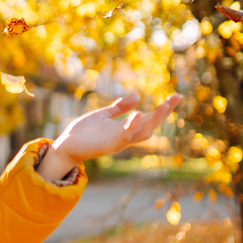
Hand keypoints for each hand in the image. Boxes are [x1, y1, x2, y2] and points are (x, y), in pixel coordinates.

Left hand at [50, 92, 182, 165]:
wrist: (65, 146)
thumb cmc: (84, 132)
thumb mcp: (104, 115)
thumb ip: (119, 108)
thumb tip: (138, 96)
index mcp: (125, 129)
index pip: (149, 118)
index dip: (163, 109)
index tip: (176, 97)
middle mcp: (125, 137)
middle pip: (151, 126)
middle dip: (164, 113)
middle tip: (176, 98)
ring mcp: (118, 142)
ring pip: (142, 132)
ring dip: (154, 120)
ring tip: (165, 106)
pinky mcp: (108, 145)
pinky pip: (124, 136)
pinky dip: (132, 126)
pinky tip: (138, 114)